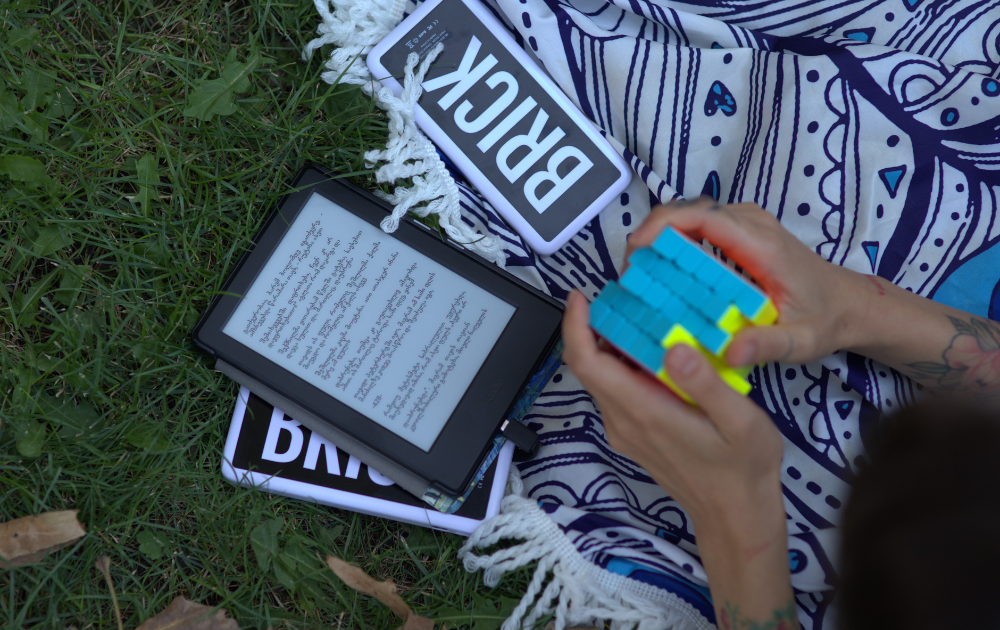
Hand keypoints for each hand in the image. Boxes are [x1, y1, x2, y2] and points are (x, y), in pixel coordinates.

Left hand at [561, 290, 784, 534]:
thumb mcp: (739, 421)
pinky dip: (622, 365)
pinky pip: (615, 392)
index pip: (588, 364)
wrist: (735, 515)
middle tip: (618, 295)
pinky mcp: (634, 434)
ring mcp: (626, 430)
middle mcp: (624, 421)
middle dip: (590, 327)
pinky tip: (652, 350)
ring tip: (638, 314)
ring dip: (607, 345)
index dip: (576, 327)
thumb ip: (706, 384)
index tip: (580, 298)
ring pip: (600, 379)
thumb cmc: (742, 469)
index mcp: (644, 412)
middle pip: (587, 367)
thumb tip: (676, 348)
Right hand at [626, 198, 861, 366]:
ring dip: (659, 238)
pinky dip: (674, 242)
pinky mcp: (740, 231)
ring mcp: (744, 223)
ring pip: (689, 215)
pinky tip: (663, 273)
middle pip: (687, 211)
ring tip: (641, 275)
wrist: (849, 303)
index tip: (636, 251)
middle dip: (651, 235)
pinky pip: (698, 226)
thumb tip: (730, 352)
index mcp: (760, 244)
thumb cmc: (824, 319)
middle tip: (631, 274)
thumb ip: (766, 345)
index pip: (702, 217)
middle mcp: (751, 224)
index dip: (662, 227)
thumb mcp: (800, 341)